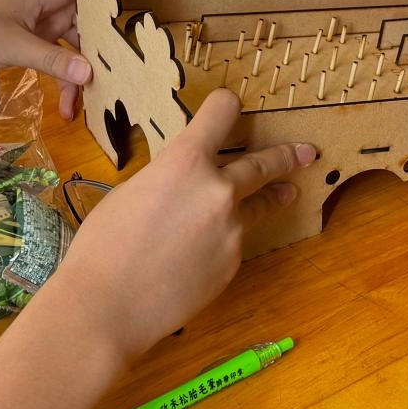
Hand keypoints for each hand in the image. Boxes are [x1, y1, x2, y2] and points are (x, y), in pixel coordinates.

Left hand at [0, 0, 179, 117]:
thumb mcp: (11, 45)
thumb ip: (52, 61)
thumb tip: (92, 76)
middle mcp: (55, 1)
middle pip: (99, 20)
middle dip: (120, 44)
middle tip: (148, 64)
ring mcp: (46, 19)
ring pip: (82, 45)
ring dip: (88, 73)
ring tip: (97, 104)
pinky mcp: (35, 36)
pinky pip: (62, 57)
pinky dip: (67, 79)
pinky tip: (69, 107)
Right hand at [50, 90, 314, 361]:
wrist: (110, 304)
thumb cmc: (103, 245)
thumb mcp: (131, 192)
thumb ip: (166, 181)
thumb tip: (180, 187)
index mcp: (185, 161)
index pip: (220, 114)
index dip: (224, 106)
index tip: (230, 104)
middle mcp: (218, 189)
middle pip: (261, 164)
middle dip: (284, 157)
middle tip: (304, 153)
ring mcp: (231, 229)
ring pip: (258, 206)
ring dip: (274, 197)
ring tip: (287, 193)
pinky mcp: (233, 263)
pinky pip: (235, 242)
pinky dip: (226, 240)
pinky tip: (205, 253)